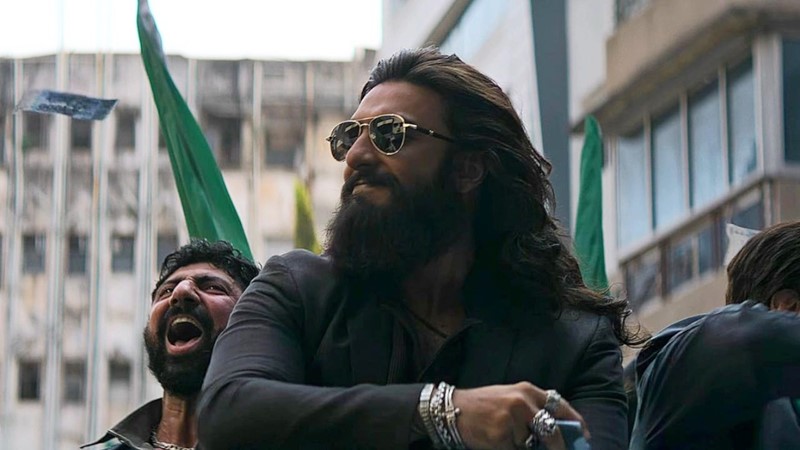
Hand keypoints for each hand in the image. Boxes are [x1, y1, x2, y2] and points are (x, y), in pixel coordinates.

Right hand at [451, 382, 587, 449]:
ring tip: (507, 436)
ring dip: (524, 447)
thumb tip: (560, 433)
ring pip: (532, 445)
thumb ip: (533, 410)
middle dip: (558, 447)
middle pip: (552, 431)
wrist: (451, 409)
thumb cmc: (483, 406)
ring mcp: (511, 419)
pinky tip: (496, 441)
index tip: (584, 436)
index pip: (560, 406)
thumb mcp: (510, 399)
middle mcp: (522, 402)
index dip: (576, 423)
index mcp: (527, 390)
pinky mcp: (500, 435)